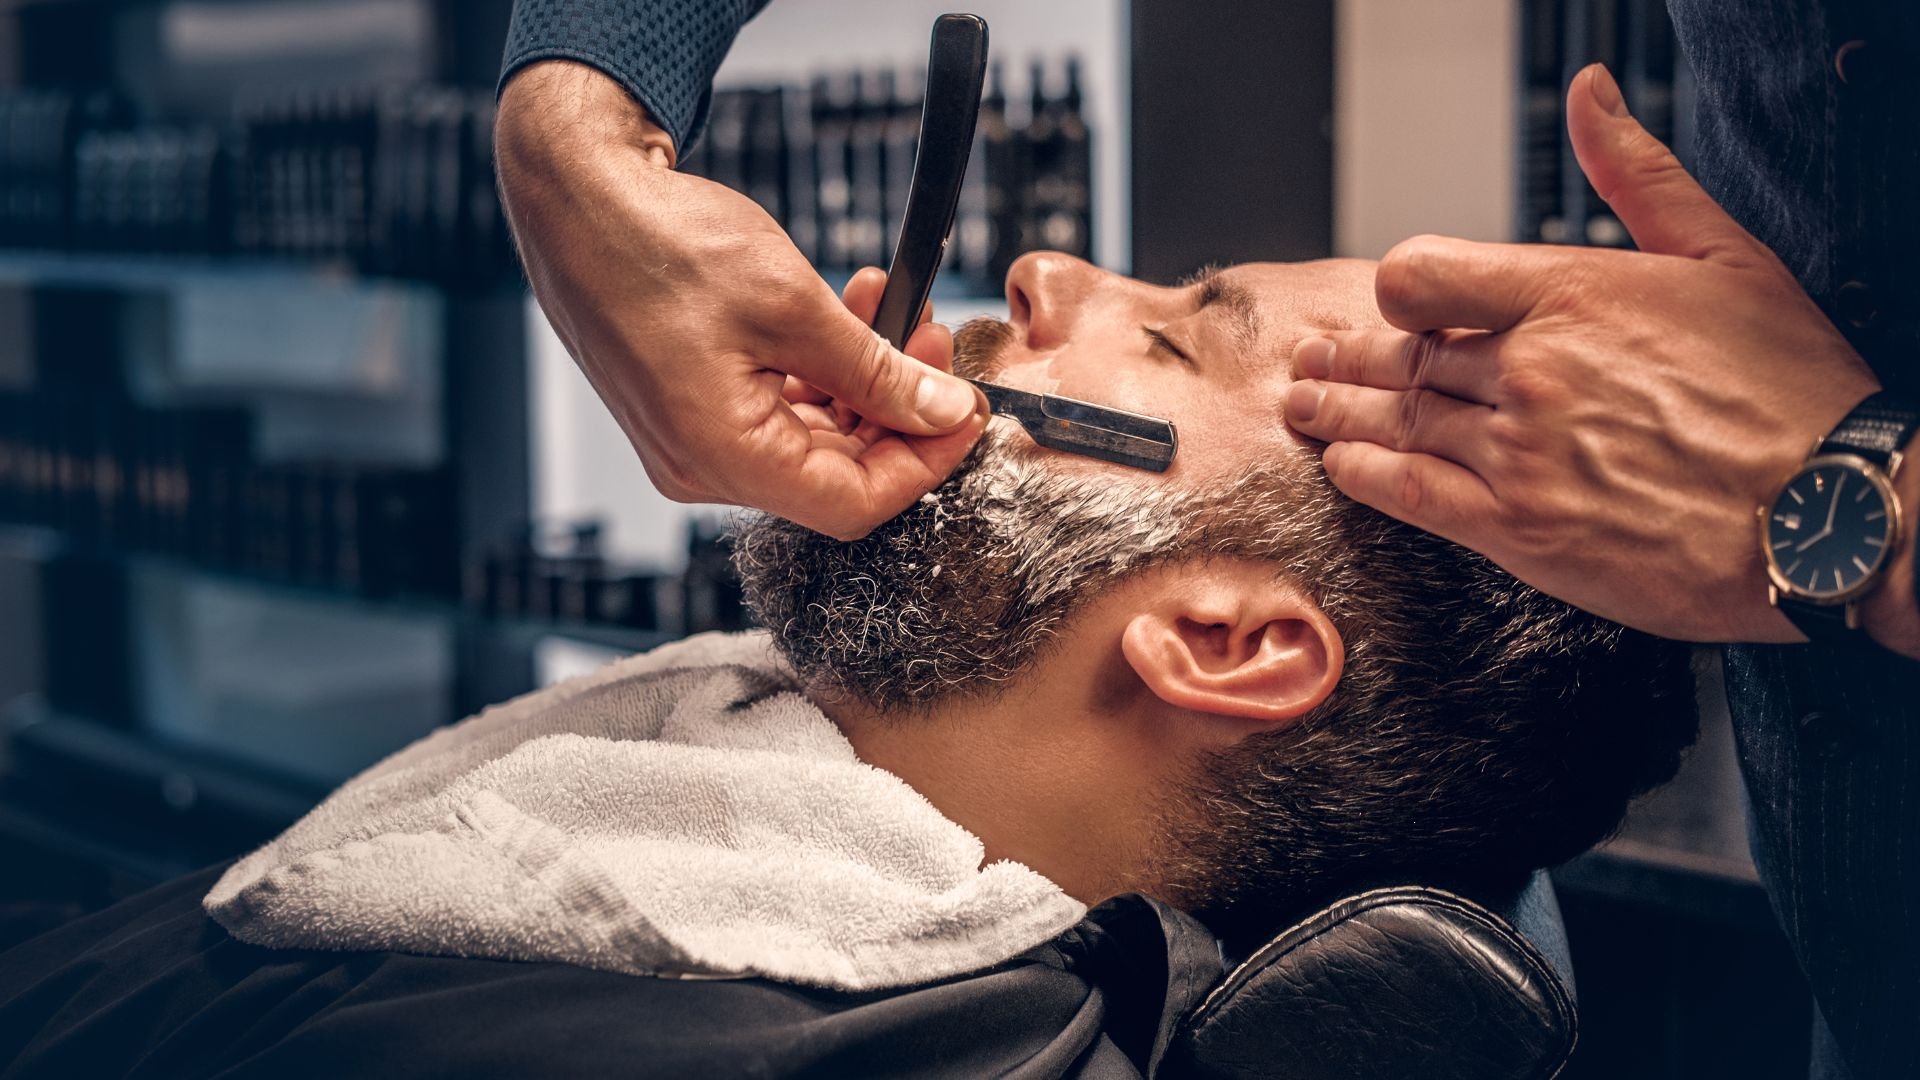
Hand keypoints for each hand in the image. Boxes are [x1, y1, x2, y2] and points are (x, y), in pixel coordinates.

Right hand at [495, 61, 987, 539]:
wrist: (575, 196)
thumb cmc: (659, 243)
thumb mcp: (793, 305)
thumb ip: (877, 371)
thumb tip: (942, 411)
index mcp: (721, 457)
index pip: (855, 503)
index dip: (926, 461)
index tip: (968, 410)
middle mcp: (702, 466)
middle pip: (836, 475)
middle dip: (900, 411)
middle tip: (934, 339)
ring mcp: (692, 441)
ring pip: (812, 440)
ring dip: (864, 382)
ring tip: (893, 308)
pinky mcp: (690, 408)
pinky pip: (776, 412)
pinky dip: (821, 372)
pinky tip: (847, 317)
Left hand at [1283, 63, 1903, 646]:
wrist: (1829, 515)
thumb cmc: (1792, 389)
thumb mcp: (1725, 255)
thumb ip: (1637, 175)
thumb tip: (1590, 96)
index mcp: (1570, 295)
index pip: (1426, 276)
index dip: (1400, 290)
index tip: (1393, 304)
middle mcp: (1530, 370)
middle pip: (1407, 355)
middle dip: (1352, 355)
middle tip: (1316, 357)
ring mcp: (1518, 453)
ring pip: (1399, 419)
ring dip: (1340, 409)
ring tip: (1305, 402)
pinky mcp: (1519, 532)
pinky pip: (1412, 493)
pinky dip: (1366, 474)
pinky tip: (1341, 463)